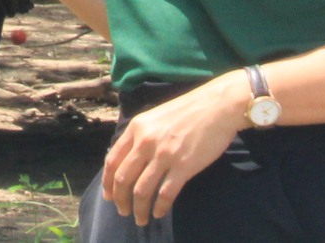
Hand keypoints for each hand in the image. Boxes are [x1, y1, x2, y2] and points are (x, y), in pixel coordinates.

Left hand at [99, 71, 251, 221]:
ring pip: (142, 190)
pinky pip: (165, 193)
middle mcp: (145, 141)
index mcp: (136, 128)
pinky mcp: (183, 166)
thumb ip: (140, 136)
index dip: (108, 182)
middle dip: (120, 199)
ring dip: (138, 209)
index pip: (112, 160)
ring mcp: (164, 154)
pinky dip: (159, 207)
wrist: (216, 106)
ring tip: (141, 219)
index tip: (108, 196)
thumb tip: (130, 160)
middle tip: (123, 212)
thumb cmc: (187, 111)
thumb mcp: (154, 118)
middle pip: (123, 178)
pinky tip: (159, 213)